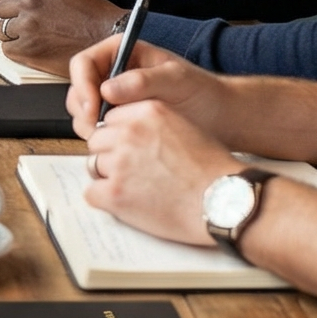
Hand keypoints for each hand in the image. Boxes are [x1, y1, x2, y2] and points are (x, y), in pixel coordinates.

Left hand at [0, 0, 125, 70]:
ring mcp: (27, 24)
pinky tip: (33, 50)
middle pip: (2, 8)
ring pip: (2, 28)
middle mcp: (30, 0)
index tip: (18, 8)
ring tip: (32, 39)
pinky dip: (17, 51)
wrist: (109, 36)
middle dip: (12, 17)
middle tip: (27, 26)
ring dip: (13, 35)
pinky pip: (8, 48)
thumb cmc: (95, 15)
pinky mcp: (27, 47)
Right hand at [66, 32, 224, 139]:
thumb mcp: (176, 80)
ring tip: (112, 137)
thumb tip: (107, 89)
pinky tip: (120, 144)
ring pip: (83, 111)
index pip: (84, 63)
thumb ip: (143, 81)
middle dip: (83, 110)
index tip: (93, 108)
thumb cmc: (202, 91)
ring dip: (89, 126)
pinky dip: (101, 137)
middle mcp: (112, 73)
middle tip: (98, 130)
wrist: (218, 116)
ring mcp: (113, 98)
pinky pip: (96, 127)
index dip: (82, 85)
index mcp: (121, 53)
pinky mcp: (118, 119)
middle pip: (78, 88)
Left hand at [83, 98, 242, 246]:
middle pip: (98, 142)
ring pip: (94, 167)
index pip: (111, 120)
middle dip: (111, 157)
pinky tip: (129, 204)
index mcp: (146, 112)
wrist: (225, 202)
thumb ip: (151, 124)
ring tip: (138, 190)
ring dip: (110, 179)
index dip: (120, 138)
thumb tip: (125, 131)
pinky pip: (92, 194)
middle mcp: (128, 132)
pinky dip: (106, 201)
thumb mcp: (184, 128)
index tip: (133, 152)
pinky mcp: (114, 193)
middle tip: (135, 174)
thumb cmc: (212, 170)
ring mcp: (119, 163)